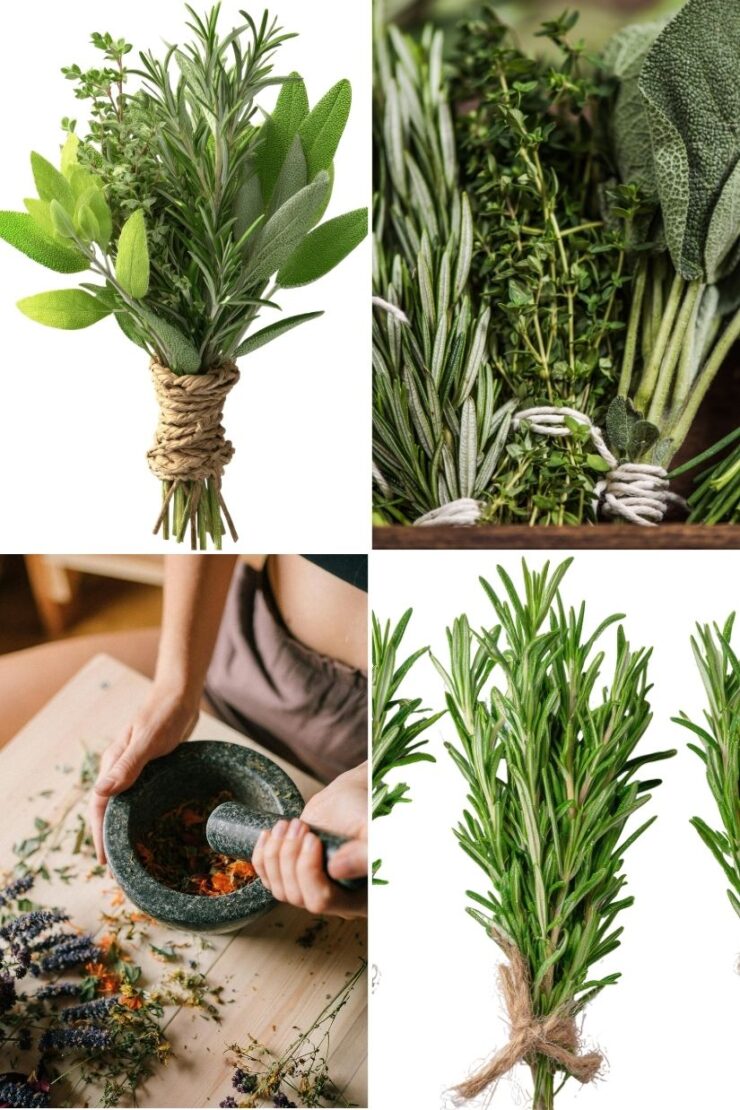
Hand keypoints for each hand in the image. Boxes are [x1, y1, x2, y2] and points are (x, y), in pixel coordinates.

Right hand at [90, 683, 199, 864]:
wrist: (180, 695)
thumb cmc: (164, 714)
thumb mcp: (147, 741)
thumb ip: (126, 766)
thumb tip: (99, 793)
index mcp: (113, 764)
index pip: (100, 807)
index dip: (100, 835)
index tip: (104, 861)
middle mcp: (120, 769)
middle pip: (110, 810)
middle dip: (111, 839)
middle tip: (120, 870)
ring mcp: (135, 769)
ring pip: (126, 805)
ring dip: (126, 830)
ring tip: (134, 856)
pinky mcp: (151, 768)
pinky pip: (142, 797)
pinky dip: (142, 815)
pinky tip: (153, 828)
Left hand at [252, 763, 367, 918]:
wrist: (348, 800)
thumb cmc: (364, 812)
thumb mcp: (373, 828)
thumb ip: (364, 852)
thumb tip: (336, 869)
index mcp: (358, 897)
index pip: (323, 900)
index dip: (308, 871)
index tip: (312, 838)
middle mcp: (334, 899)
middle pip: (297, 896)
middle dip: (290, 857)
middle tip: (299, 826)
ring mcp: (312, 890)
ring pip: (281, 891)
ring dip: (276, 854)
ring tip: (288, 825)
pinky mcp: (293, 877)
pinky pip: (268, 881)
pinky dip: (261, 858)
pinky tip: (268, 836)